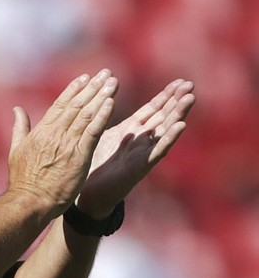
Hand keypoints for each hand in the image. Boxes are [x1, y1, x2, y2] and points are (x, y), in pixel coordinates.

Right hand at [8, 69, 117, 216]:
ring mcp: (68, 144)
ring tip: (113, 82)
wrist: (30, 201)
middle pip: (76, 105)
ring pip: (87, 114)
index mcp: (41, 131)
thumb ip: (20, 128)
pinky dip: (102, 116)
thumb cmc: (23, 181)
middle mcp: (55, 133)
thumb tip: (17, 109)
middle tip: (106, 73)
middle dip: (92, 88)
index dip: (74, 89)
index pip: (60, 104)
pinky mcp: (79, 156)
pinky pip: (93, 131)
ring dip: (101, 96)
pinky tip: (111, 103)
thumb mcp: (16, 151)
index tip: (85, 77)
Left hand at [78, 78, 194, 216]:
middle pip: (163, 117)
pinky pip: (157, 151)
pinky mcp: (140, 167)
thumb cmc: (93, 166)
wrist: (87, 195)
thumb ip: (106, 118)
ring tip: (190, 99)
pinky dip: (169, 138)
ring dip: (178, 114)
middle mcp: (141, 141)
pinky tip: (181, 126)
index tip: (180, 82)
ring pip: (165, 131)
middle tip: (190, 84)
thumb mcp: (101, 136)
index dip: (166, 96)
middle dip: (176, 100)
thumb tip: (105, 97)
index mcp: (132, 132)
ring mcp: (143, 154)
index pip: (153, 110)